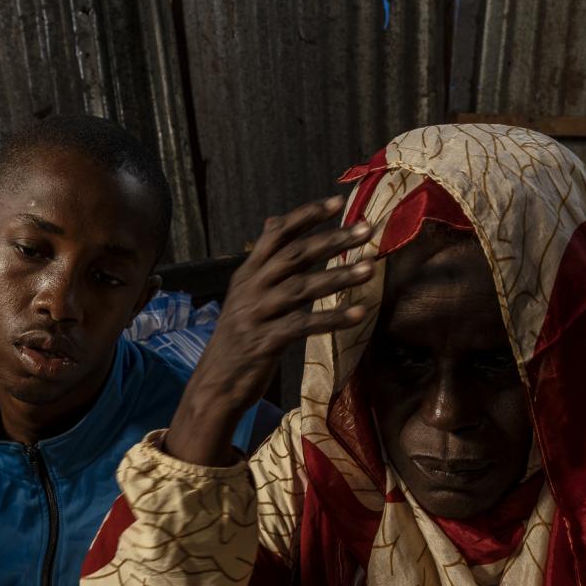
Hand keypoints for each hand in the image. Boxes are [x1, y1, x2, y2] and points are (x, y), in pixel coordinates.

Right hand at [167, 195, 374, 464]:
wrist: (216, 383)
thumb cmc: (239, 336)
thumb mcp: (245, 293)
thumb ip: (264, 260)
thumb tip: (273, 221)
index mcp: (247, 274)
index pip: (276, 234)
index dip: (307, 216)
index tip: (339, 202)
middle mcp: (250, 289)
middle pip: (294, 255)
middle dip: (332, 240)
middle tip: (367, 230)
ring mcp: (256, 315)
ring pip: (301, 288)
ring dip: (338, 277)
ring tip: (370, 269)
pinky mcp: (264, 342)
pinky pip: (303, 325)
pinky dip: (331, 319)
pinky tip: (358, 314)